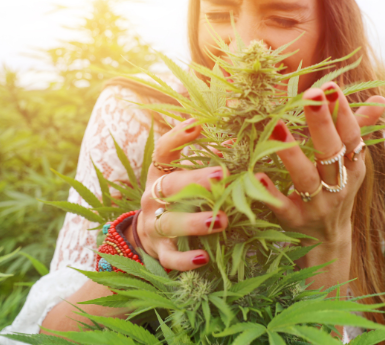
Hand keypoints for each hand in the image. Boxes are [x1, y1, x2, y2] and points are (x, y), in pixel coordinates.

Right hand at [135, 118, 228, 270]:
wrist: (147, 237)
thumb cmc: (176, 200)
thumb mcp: (185, 179)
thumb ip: (208, 161)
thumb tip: (237, 141)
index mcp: (160, 176)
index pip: (163, 152)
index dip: (178, 137)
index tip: (197, 124)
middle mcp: (153, 198)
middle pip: (170, 186)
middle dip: (196, 180)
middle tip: (222, 174)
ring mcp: (153, 226)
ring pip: (169, 223)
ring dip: (194, 222)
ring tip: (221, 221)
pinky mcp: (159, 252)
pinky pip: (169, 258)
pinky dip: (185, 260)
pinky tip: (204, 258)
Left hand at [255, 81, 384, 245]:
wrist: (326, 242)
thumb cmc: (336, 190)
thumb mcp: (351, 163)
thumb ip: (360, 128)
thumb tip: (381, 98)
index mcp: (353, 166)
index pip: (351, 135)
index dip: (342, 111)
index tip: (330, 87)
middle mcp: (339, 185)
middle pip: (331, 152)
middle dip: (322, 123)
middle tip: (311, 95)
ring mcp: (317, 205)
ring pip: (306, 178)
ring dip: (292, 153)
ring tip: (276, 127)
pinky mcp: (295, 222)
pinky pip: (283, 207)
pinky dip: (271, 193)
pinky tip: (257, 174)